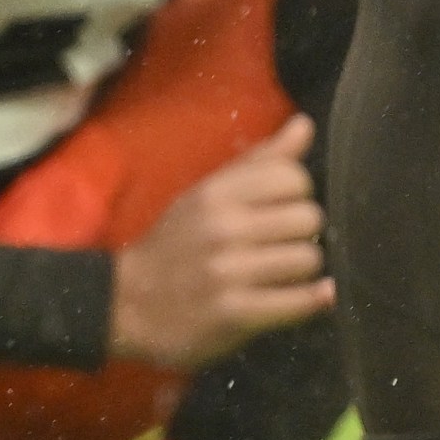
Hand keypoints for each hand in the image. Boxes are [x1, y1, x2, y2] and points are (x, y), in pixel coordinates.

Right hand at [108, 113, 333, 369]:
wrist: (126, 304)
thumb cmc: (176, 242)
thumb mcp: (209, 193)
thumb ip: (260, 160)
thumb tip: (305, 125)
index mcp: (217, 194)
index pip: (292, 177)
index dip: (298, 192)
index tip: (284, 207)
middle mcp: (224, 228)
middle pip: (308, 218)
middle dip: (304, 233)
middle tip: (285, 243)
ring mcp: (228, 273)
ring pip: (308, 260)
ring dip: (304, 270)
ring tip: (286, 273)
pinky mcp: (234, 315)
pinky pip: (299, 301)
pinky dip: (312, 300)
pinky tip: (312, 296)